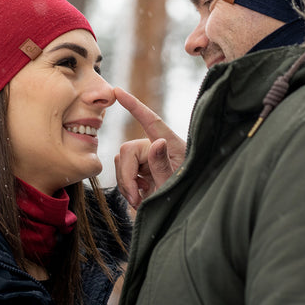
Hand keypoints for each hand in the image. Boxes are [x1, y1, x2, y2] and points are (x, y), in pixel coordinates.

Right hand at [114, 87, 185, 205]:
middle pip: (127, 149)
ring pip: (122, 161)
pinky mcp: (141, 171)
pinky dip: (126, 186)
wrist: (183, 214)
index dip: (134, 105)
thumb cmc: (186, 195)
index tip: (118, 91)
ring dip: (126, 182)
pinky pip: (123, 172)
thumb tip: (156, 141)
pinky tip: (139, 197)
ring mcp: (148, 159)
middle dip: (126, 174)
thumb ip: (163, 165)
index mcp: (171, 145)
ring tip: (139, 199)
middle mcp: (157, 148)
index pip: (151, 121)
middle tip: (135, 197)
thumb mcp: (175, 182)